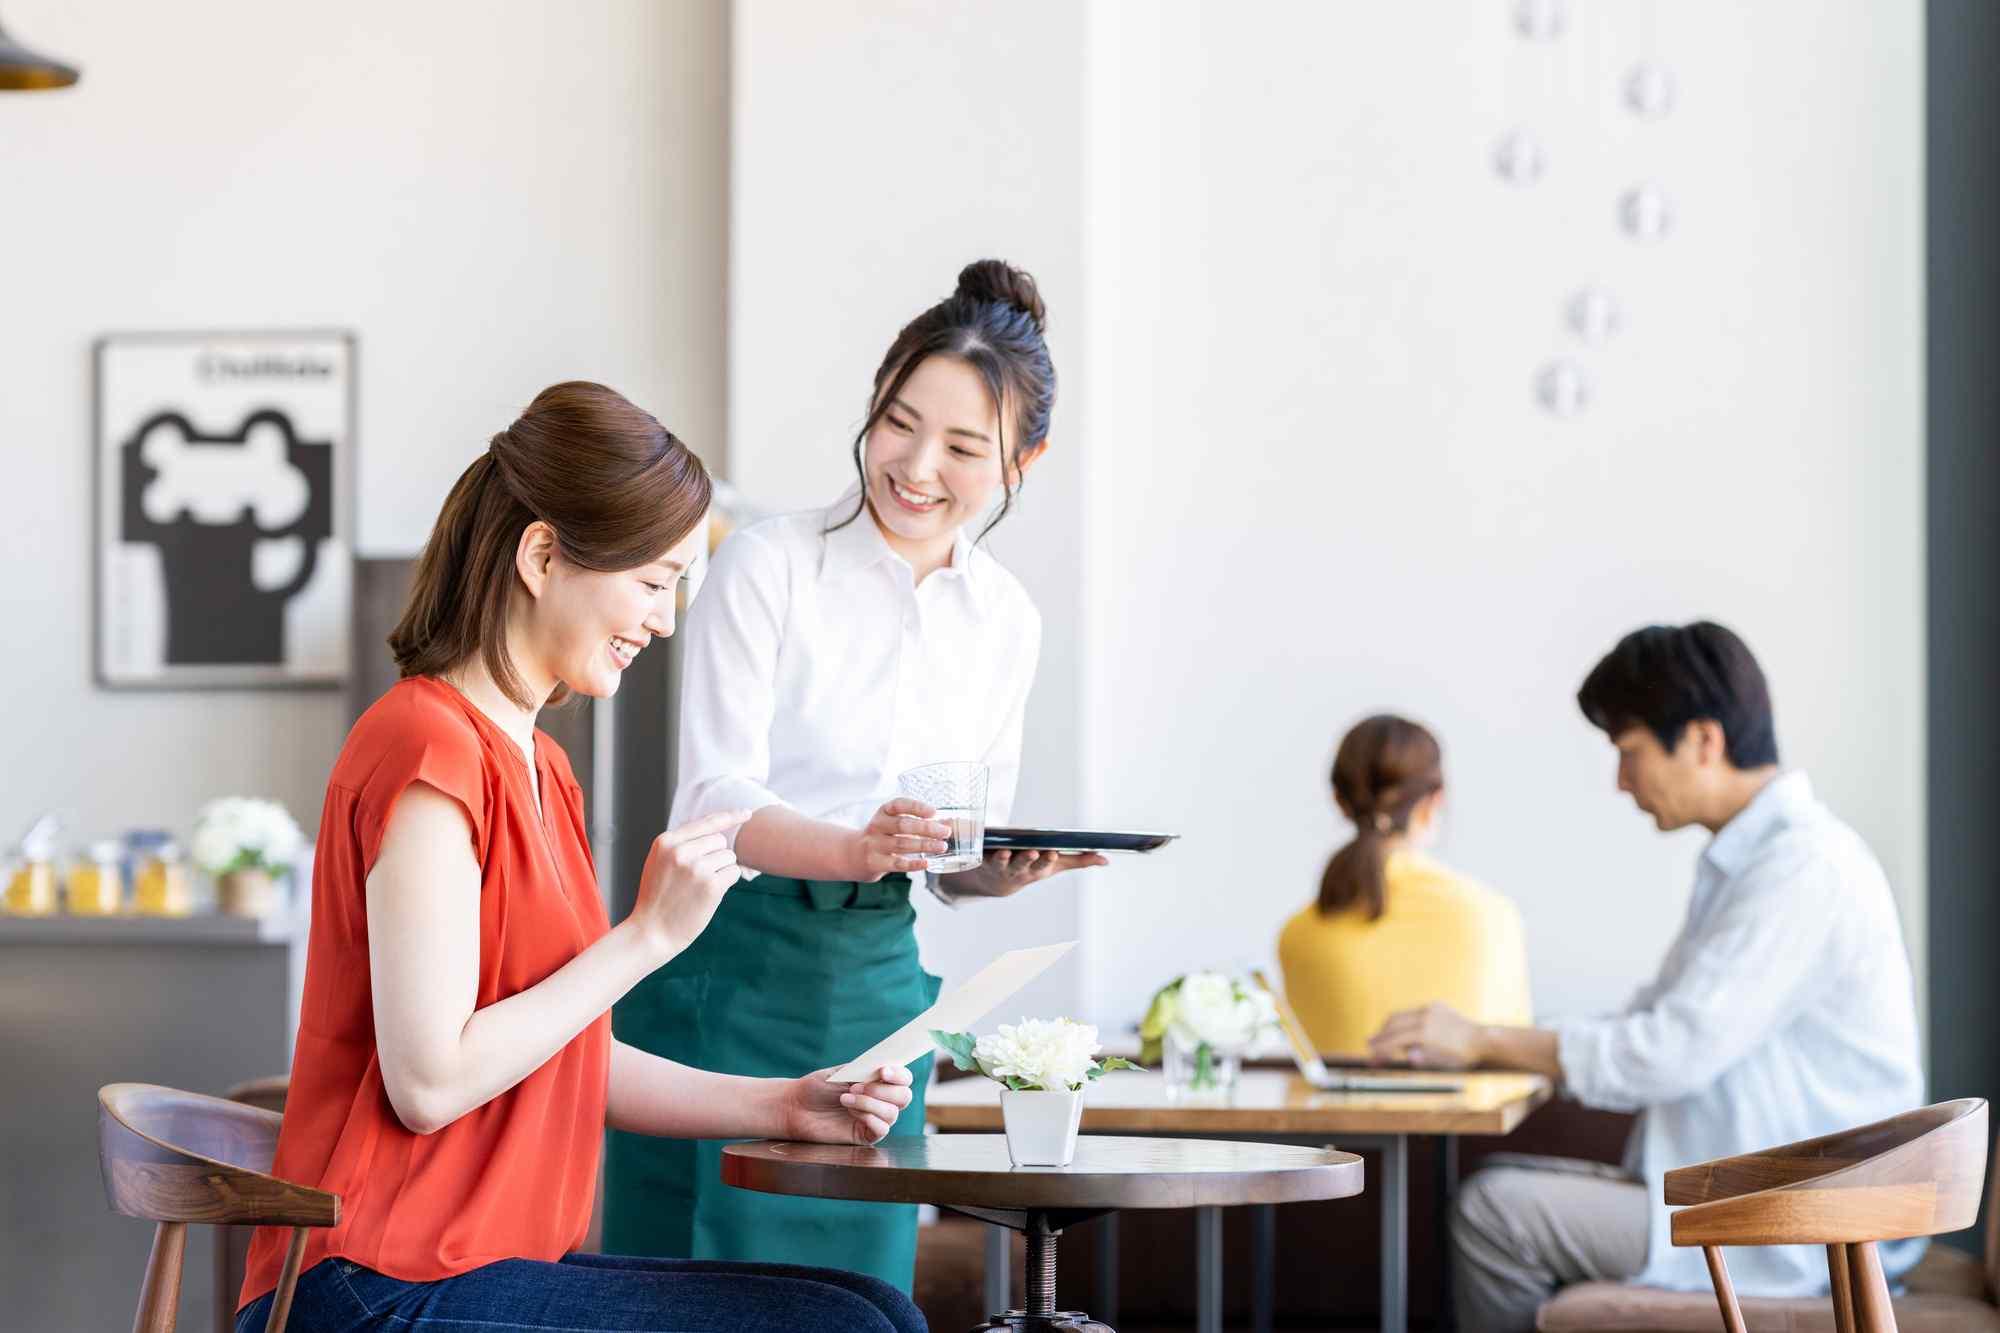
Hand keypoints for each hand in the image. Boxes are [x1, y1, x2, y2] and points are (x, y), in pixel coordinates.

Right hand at [630, 809, 752, 957]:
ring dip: (722, 870)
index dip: (729, 817)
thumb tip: (715, 830)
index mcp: (666, 842)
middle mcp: (680, 851)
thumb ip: (681, 844)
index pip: (705, 822)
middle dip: (717, 856)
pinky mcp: (711, 885)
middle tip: (699, 877)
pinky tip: (709, 895)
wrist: (651, 932)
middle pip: (720, 840)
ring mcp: (696, 867)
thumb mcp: (659, 863)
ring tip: (700, 888)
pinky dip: (727, 882)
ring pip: (729, 857)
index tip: (747, 813)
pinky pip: (734, 873)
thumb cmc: (657, 898)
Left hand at [785, 1064, 915, 1144]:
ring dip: (869, 1103)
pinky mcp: (867, 1135)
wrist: (797, 1106)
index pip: (904, 1078)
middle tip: (856, 1087)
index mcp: (879, 1081)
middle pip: (904, 1096)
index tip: (882, 1071)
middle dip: (882, 1090)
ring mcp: (875, 1118)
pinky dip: (868, 1118)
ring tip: (845, 1099)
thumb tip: (886, 1065)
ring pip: (892, 1113)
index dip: (899, 1075)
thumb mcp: (842, 1072)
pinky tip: (850, 1112)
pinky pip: (882, 1129)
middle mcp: (882, 1099)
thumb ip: (865, 1070)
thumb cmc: (819, 1087)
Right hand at [847, 798, 951, 882]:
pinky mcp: (875, 862)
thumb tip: (947, 823)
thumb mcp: (893, 824)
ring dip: (924, 845)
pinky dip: (913, 864)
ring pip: (901, 844)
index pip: (898, 805)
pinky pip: (897, 863)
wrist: (852, 855)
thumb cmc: (881, 836)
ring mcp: (874, 845)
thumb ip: (916, 823)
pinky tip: (927, 863)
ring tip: (941, 846)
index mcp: (883, 813)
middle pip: (902, 825)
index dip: (916, 807)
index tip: (933, 812)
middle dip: (926, 828)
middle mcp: (877, 826)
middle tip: (945, 832)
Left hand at [940, 849, 1109, 899]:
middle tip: (1033, 852)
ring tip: (1005, 851)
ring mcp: (1001, 866)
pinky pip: (981, 855)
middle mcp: (1019, 870)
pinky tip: (982, 842)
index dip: (1048, 860)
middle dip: (1028, 859)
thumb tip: (1105, 859)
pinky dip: (981, 850)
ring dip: (1003, 858)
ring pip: (1002, 862)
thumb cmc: (1030, 869)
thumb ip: (1079, 861)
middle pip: (1024, 865)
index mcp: (1038, 869)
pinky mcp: (984, 859)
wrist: (996, 882)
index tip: (1052, 852)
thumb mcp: (1055, 866)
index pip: (1045, 865)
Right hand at [1367, 1002, 1483, 1069]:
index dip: (1380, 1048)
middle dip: (1380, 1035)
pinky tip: (1401, 1030)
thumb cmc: (1462, 1056)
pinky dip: (1403, 1021)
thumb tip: (1406, 1056)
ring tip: (1382, 1037)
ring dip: (1388, 1026)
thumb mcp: (1441, 1063)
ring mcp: (1429, 1009)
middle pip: (1392, 1024)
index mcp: (1424, 1034)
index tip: (1371, 1055)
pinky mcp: (1435, 1005)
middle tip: (1370, 1045)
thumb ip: (1421, 1059)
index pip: (1394, 1040)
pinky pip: (1412, 1012)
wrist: (1482, 1040)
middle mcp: (1424, 1018)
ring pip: (1400, 1015)